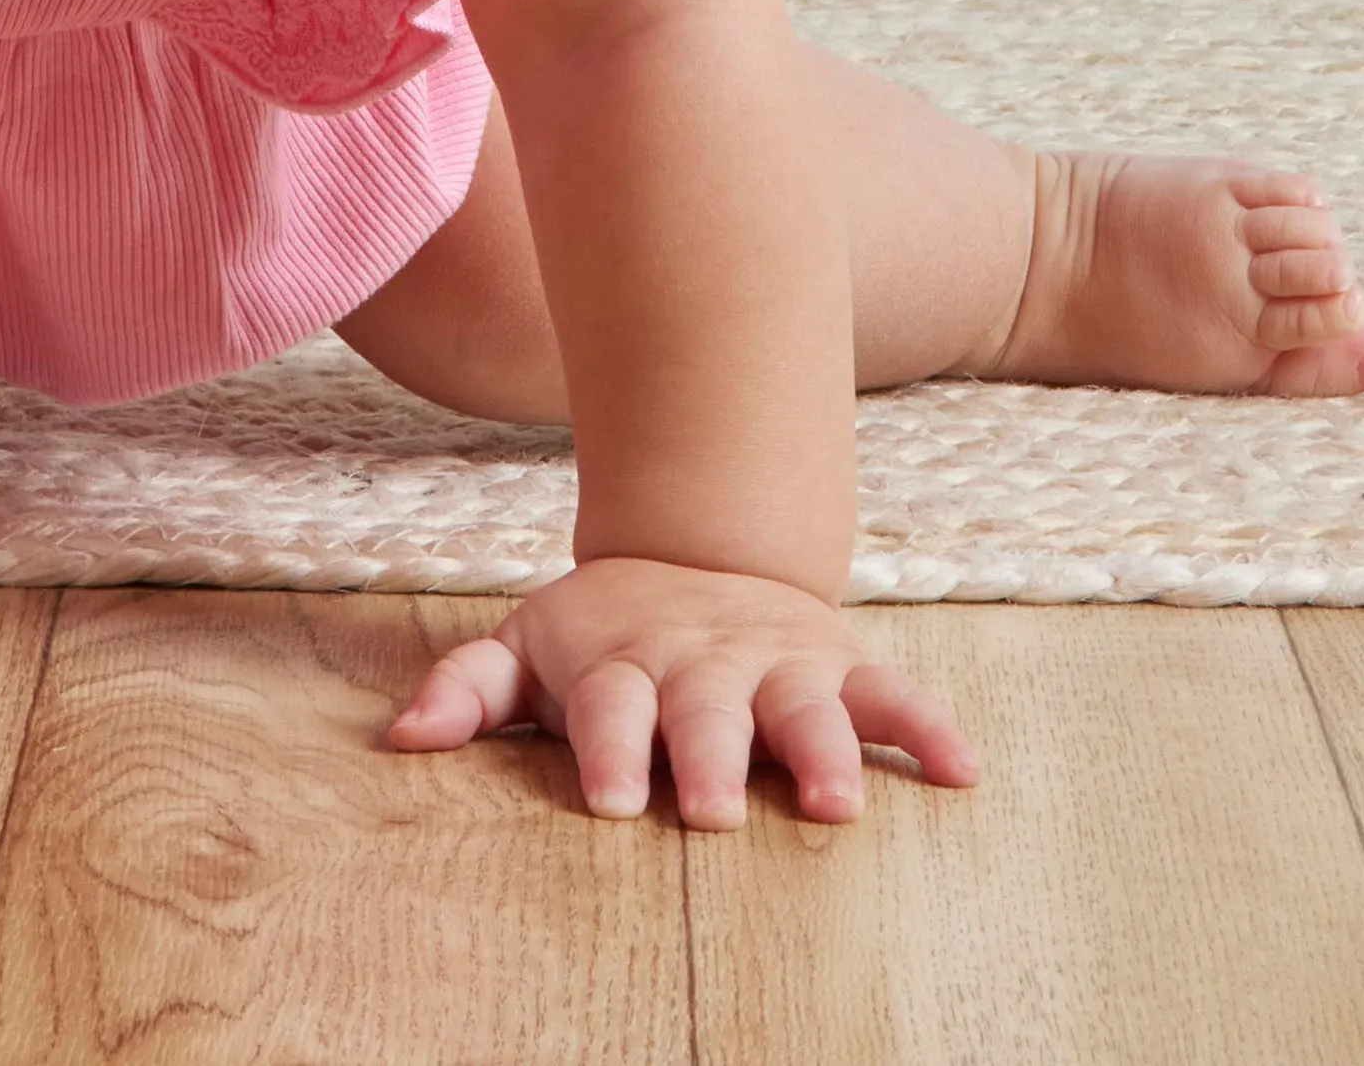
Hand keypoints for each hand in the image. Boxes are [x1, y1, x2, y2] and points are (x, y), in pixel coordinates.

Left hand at [385, 556, 976, 828]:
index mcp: (625, 665)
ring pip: (804, 705)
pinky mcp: (837, 663)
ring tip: (837, 802)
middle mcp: (703, 665)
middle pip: (705, 711)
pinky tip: (962, 771)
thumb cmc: (604, 634)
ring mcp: (776, 663)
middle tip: (710, 811)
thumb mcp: (530, 644)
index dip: (608, 750)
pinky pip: (891, 693)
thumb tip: (402, 739)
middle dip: (709, 758)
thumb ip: (471, 686)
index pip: (610, 707)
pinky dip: (928, 726)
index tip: (606, 800)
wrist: (696, 552)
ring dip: (822, 750)